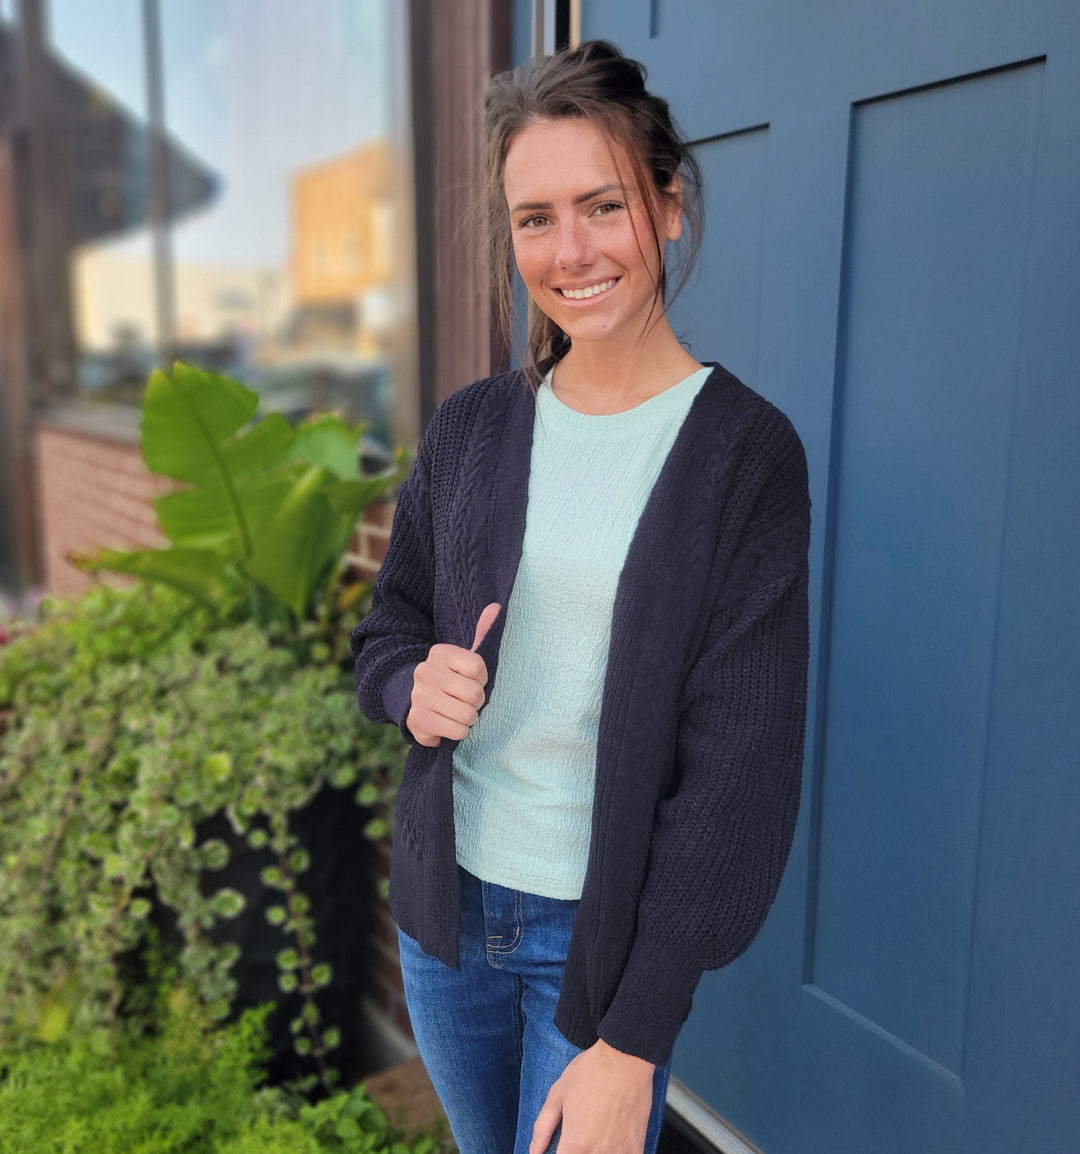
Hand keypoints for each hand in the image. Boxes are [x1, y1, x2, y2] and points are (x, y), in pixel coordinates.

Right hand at [405, 603, 499, 746]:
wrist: (416, 706)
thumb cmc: (451, 682)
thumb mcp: (465, 658)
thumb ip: (481, 634)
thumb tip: (496, 607)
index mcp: (440, 653)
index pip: (478, 667)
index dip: (482, 680)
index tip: (474, 681)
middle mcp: (426, 671)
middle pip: (474, 693)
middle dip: (477, 702)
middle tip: (466, 701)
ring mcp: (419, 696)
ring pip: (467, 714)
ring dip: (469, 719)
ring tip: (458, 713)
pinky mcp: (418, 720)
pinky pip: (458, 731)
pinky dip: (459, 732)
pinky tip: (449, 724)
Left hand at [530, 1038, 654, 1153]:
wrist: (626, 1057)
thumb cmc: (590, 1072)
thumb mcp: (557, 1094)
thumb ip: (542, 1128)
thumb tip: (533, 1152)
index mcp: (574, 1145)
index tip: (561, 1147)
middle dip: (576, 1152)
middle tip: (579, 1136)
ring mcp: (619, 1153)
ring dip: (595, 1153)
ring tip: (594, 1135)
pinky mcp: (636, 1148)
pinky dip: (616, 1153)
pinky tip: (612, 1142)